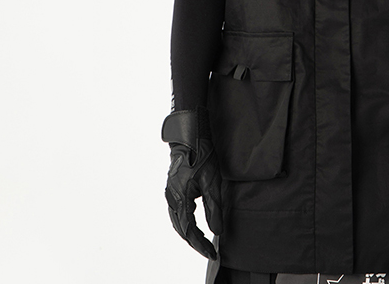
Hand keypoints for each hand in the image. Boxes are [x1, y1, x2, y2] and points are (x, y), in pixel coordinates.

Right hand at [161, 107, 223, 258]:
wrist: (189, 135)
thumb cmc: (201, 154)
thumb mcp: (212, 181)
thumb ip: (214, 207)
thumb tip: (217, 231)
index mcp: (180, 200)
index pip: (190, 231)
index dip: (201, 245)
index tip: (212, 253)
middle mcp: (172, 199)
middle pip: (181, 229)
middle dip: (195, 242)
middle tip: (208, 251)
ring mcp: (170, 193)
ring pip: (177, 222)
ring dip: (189, 233)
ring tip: (201, 242)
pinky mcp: (173, 188)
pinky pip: (176, 212)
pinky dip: (184, 222)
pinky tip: (192, 223)